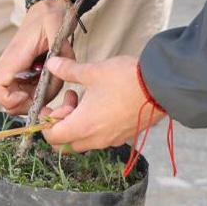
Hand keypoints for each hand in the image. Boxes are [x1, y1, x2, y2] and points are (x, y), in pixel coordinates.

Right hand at [0, 0, 74, 113]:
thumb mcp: (57, 31)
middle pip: (6, 100)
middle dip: (28, 105)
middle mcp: (9, 67)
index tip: (30, 97)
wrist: (46, 9)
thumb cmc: (50, 18)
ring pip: (18, 99)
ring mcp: (15, 71)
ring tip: (53, 82)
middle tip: (48, 94)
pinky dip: (40, 93)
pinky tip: (51, 78)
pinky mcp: (22, 72)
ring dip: (37, 99)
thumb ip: (60, 53)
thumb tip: (61, 72)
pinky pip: (26, 92)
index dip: (10, 100)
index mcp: (13, 59)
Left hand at [41, 56, 162, 151]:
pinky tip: (98, 102)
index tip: (51, 104)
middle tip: (68, 100)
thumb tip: (51, 64)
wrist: (161, 87)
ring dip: (77, 122)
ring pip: (83, 140)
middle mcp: (96, 138)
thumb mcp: (92, 72)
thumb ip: (68, 70)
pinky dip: (92, 124)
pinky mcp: (124, 135)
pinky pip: (100, 137)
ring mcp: (111, 139)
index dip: (45, 122)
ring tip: (83, 96)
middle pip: (66, 142)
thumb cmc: (125, 80)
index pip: (53, 137)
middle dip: (61, 123)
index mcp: (84, 126)